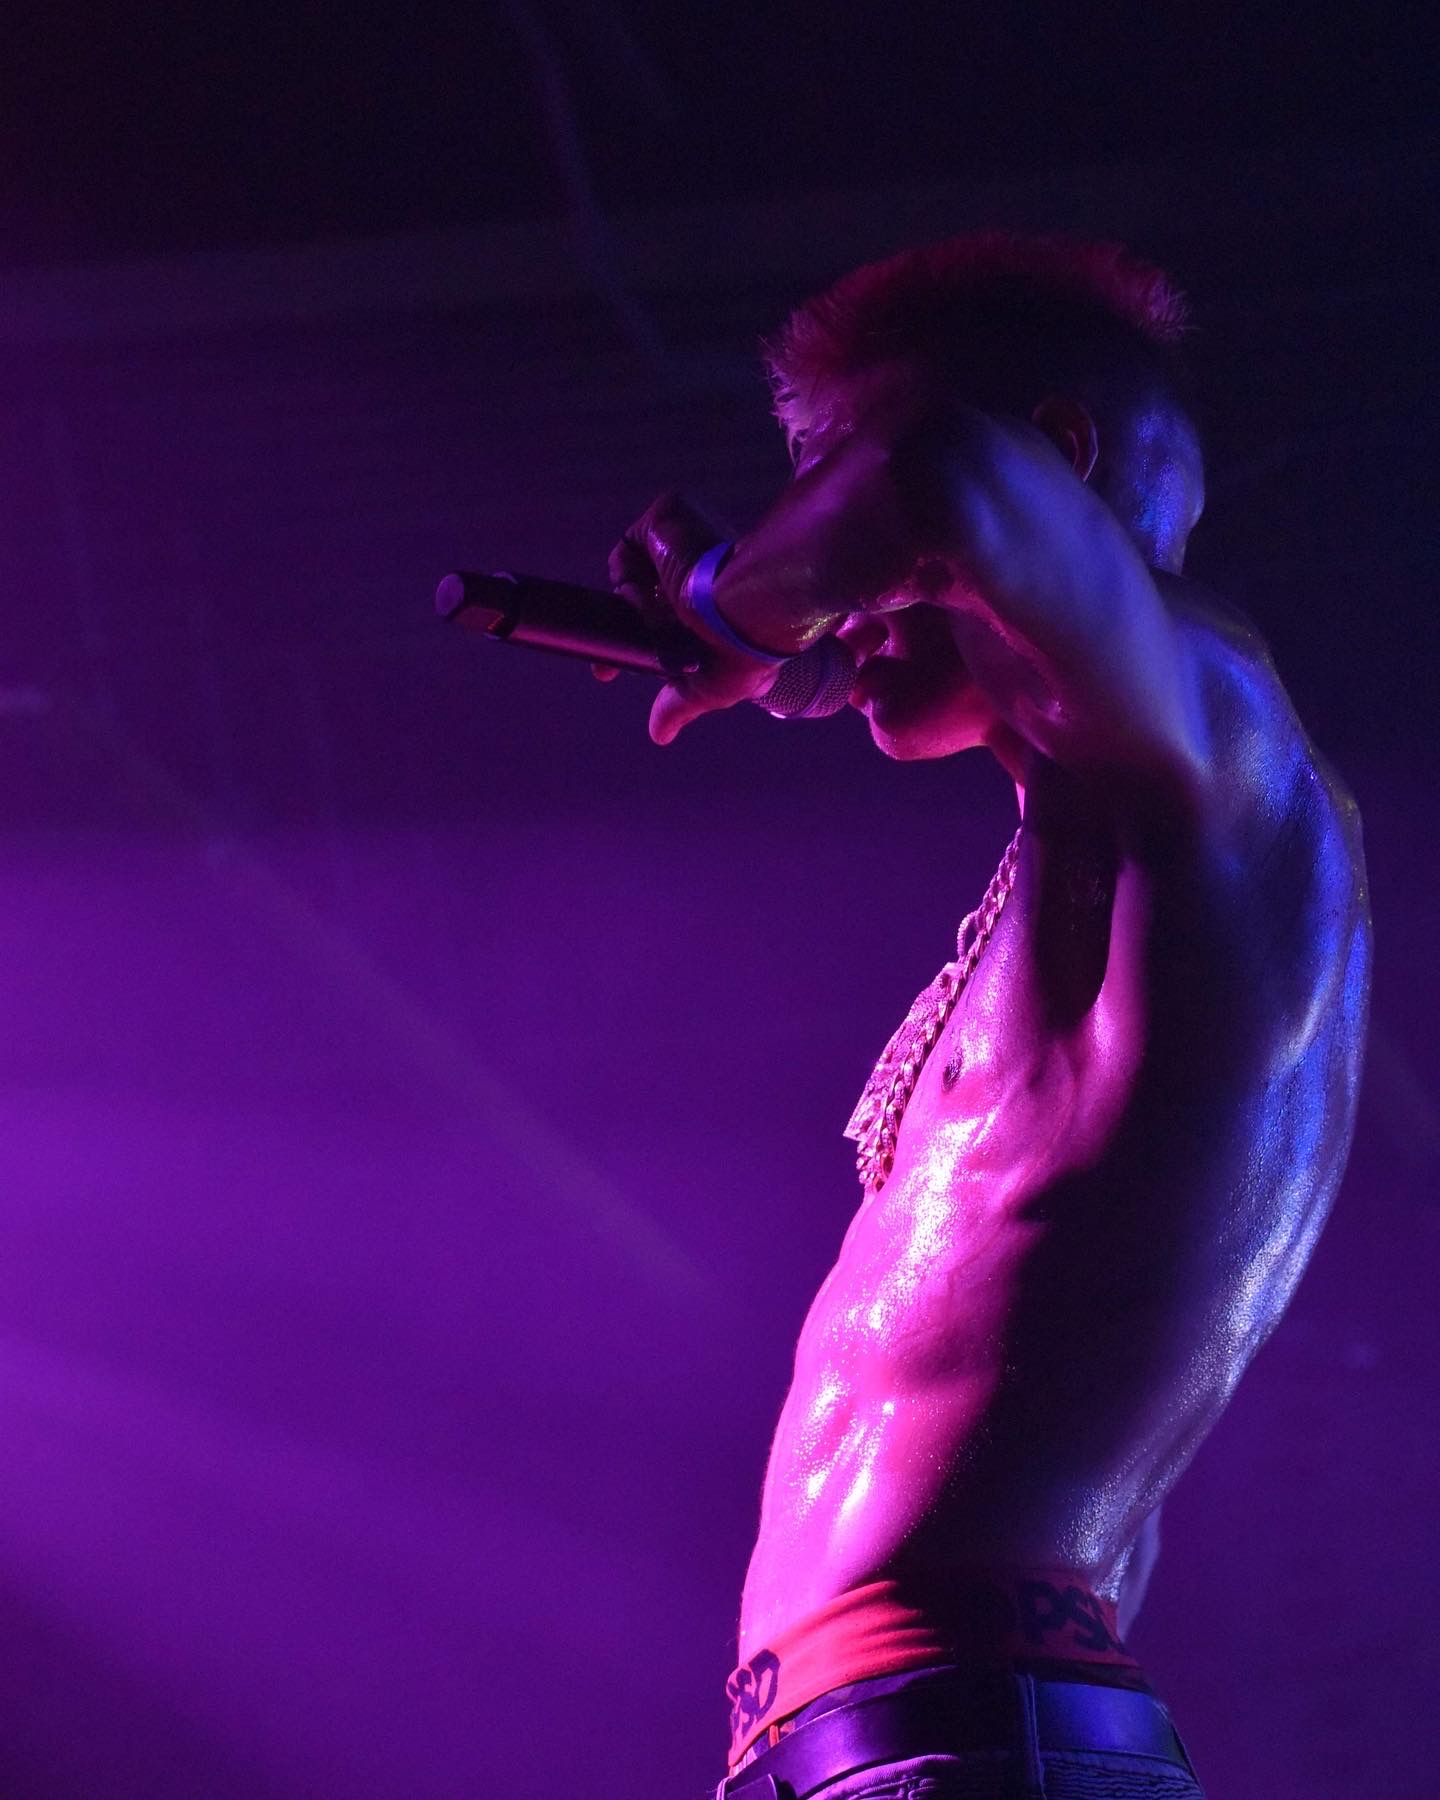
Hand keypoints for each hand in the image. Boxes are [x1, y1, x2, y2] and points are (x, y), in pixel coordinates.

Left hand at [602, 491, 779, 744]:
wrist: (749, 609)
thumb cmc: (743, 651)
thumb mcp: (708, 687)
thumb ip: (681, 705)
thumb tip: (660, 735)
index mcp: (706, 602)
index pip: (657, 615)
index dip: (632, 639)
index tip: (609, 674)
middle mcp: (693, 568)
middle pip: (634, 597)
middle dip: (620, 628)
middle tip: (604, 669)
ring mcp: (681, 540)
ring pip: (629, 574)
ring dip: (636, 607)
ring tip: (661, 621)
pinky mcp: (668, 517)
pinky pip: (628, 549)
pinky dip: (630, 578)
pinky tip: (655, 596)